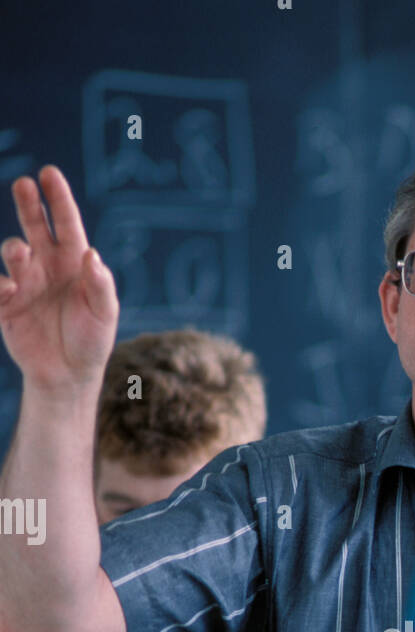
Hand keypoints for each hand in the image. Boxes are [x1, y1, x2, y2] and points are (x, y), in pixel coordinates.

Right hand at [0, 166, 117, 392]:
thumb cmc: (92, 341)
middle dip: (28, 204)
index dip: (58, 198)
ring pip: (13, 252)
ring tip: (20, 252)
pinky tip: (9, 289)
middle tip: (23, 185)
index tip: (49, 173)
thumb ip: (101, 285)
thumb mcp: (105, 314)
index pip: (66, 223)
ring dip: (14, 248)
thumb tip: (91, 254)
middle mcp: (47, 265)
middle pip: (35, 226)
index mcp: (73, 262)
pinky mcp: (6, 305)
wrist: (69, 375)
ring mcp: (25, 282)